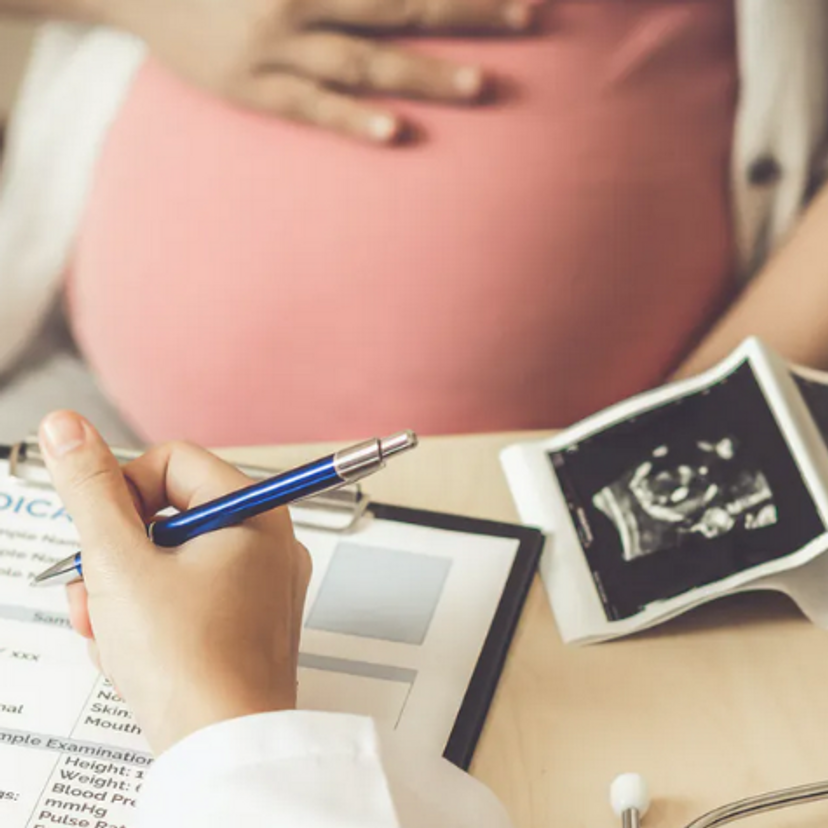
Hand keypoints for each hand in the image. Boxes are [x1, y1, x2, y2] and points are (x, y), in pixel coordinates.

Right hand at [38, 410, 311, 754]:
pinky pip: (186, 597)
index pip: (172, 461)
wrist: (223, 748)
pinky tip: (130, 653)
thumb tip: (68, 429)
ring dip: (123, 592)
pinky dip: (149, 618)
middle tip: (94, 592)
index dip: (122, 492)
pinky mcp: (244, 622)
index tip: (99, 534)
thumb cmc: (190, 660)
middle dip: (114, 555)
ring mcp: (257, 585)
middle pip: (166, 514)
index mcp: (253, 512)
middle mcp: (265, 542)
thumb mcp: (120, 564)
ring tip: (109, 632)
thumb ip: (90, 491)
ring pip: (169, 561)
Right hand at [102, 0, 535, 142]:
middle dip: (464, 12)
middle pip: (397, 6)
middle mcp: (298, 0)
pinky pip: (310, 107)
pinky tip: (395, 131)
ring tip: (479, 85)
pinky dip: (352, 118)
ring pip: (362, 60)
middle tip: (525, 18)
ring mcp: (274, 49)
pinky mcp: (251, 90)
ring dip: (423, 72)